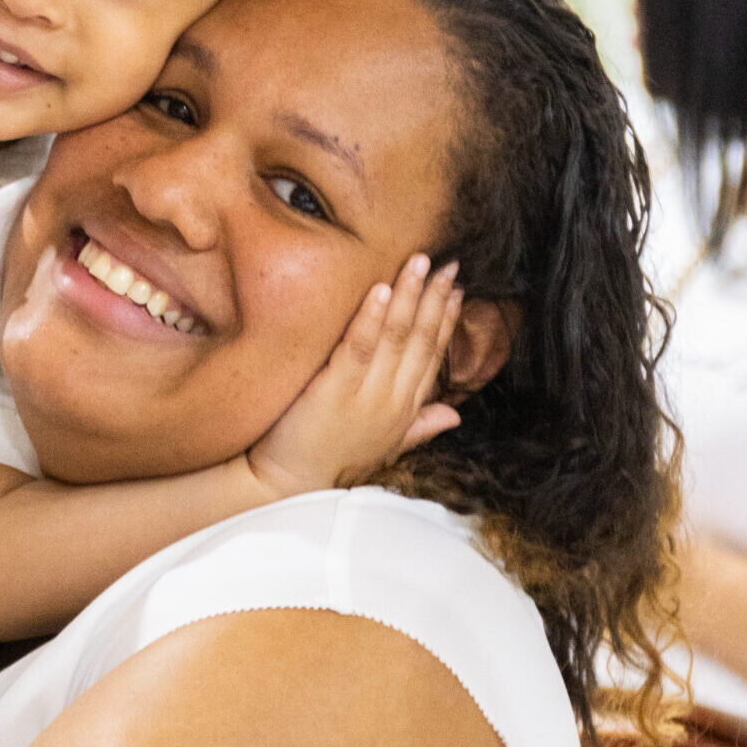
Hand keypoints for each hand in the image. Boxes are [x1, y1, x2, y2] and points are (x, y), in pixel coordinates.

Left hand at [246, 254, 462, 502]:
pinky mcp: (336, 390)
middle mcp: (393, 401)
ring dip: (411, 295)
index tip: (458, 290)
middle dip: (436, 298)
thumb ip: (418, 425)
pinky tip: (382, 288)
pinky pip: (359, 345)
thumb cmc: (328, 461)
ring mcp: (367, 395)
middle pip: (422, 341)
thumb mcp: (382, 445)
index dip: (447, 321)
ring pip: (398, 336)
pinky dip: (372, 315)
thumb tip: (455, 415)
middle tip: (448, 264)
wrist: (288, 484)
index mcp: (404, 410)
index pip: (433, 357)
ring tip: (421, 262)